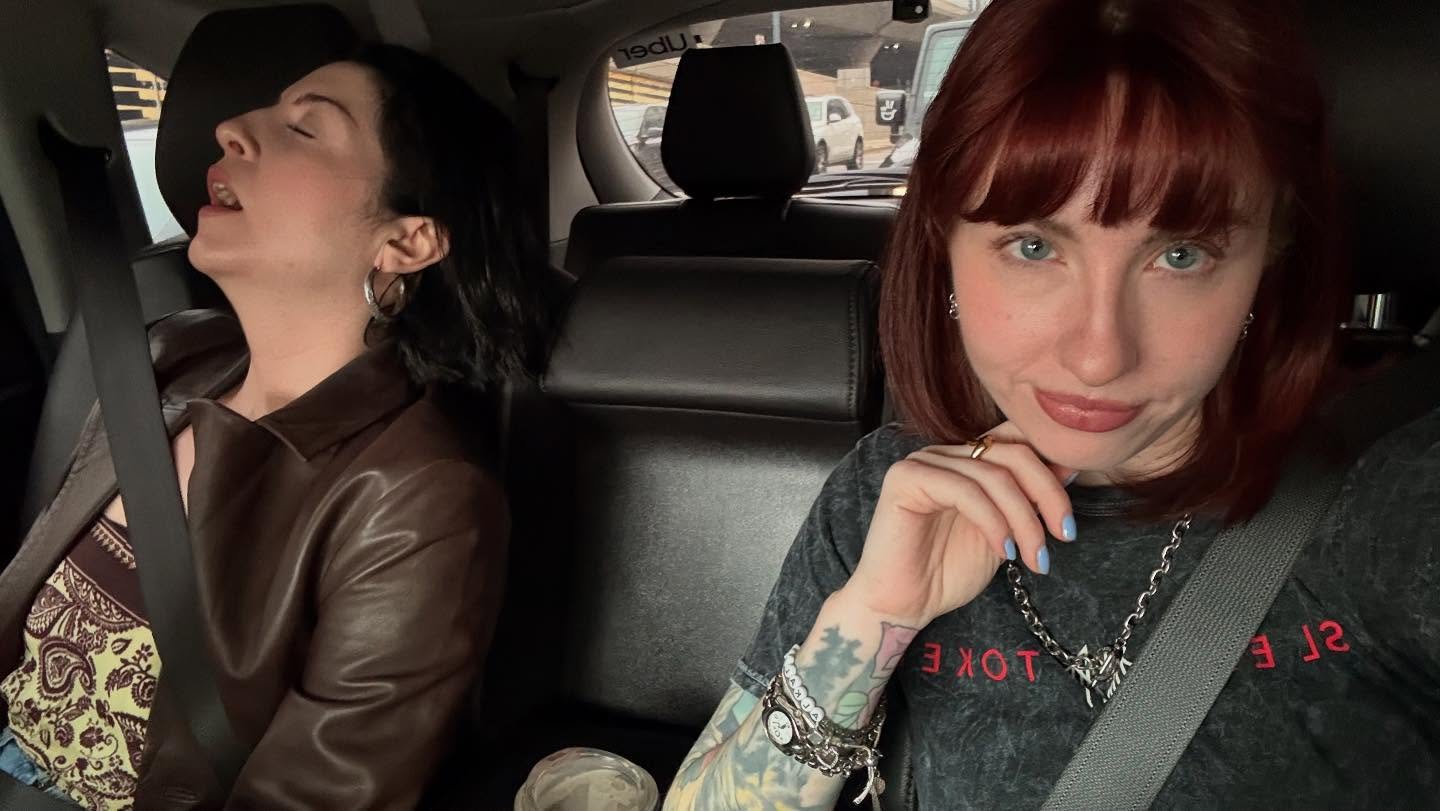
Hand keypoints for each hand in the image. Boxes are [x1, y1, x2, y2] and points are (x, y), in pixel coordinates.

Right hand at [838, 421, 1074, 626]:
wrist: (902, 605)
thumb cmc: (947, 573)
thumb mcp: (1006, 534)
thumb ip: (1029, 501)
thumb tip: (1070, 468)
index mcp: (967, 460)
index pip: (1018, 440)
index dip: (1052, 471)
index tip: (1068, 521)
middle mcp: (945, 454)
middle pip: (1012, 452)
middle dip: (1047, 495)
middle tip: (1064, 535)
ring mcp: (923, 462)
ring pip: (993, 475)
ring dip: (1024, 520)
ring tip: (1035, 558)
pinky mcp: (906, 478)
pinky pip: (964, 491)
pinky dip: (993, 522)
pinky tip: (1004, 552)